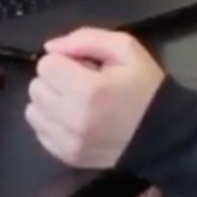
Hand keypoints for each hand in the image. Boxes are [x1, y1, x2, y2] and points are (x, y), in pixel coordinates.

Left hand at [25, 28, 165, 169]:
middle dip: (55, 80)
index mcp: (89, 90)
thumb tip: (50, 47)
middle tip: (80, 84)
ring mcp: (69, 142)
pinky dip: (52, 122)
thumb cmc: (144, 87)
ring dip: (49, 102)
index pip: (46, 65)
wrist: (163, 134)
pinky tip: (73, 119)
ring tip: (75, 102)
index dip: (64, 61)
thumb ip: (86, 39)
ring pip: (32, 111)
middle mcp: (74, 119)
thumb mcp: (126, 49)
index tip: (83, 67)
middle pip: (36, 87)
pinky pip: (40, 132)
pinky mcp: (68, 157)